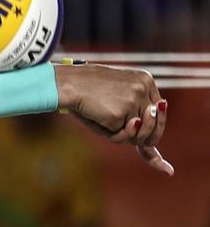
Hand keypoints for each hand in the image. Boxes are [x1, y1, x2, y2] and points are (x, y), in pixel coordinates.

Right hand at [55, 63, 172, 175]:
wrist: (67, 83)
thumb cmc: (85, 92)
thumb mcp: (114, 98)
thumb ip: (134, 113)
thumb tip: (148, 143)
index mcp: (144, 80)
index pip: (158, 108)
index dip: (157, 125)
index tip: (158, 143)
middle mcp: (143, 88)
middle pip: (155, 123)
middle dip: (146, 136)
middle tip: (141, 145)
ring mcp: (133, 100)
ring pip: (139, 133)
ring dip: (123, 135)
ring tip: (105, 122)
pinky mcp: (120, 113)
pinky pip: (120, 136)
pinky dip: (108, 133)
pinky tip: (96, 118)